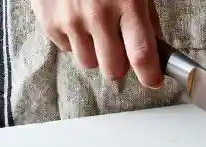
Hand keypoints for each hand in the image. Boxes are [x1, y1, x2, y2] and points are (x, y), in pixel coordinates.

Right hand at [30, 0, 162, 87]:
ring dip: (95, 53)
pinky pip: (67, 49)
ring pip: (89, 63)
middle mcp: (98, 14)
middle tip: (119, 49)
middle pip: (113, 70)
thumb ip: (146, 19)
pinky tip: (76, 19)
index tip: (153, 80)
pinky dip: (74, 40)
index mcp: (127, 3)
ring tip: (94, 29)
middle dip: (119, 65)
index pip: (141, 55)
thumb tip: (156, 51)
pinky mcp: (49, 21)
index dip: (149, 75)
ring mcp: (71, 19)